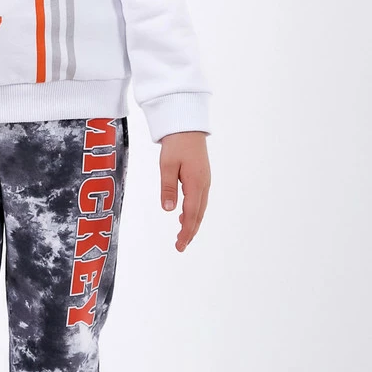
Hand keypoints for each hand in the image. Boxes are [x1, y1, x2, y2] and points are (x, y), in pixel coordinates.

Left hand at [159, 132, 210, 251]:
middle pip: (198, 214)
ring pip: (200, 208)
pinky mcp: (202, 177)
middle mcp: (204, 184)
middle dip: (190, 231)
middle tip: (180, 246)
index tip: (179, 245)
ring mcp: (205, 180)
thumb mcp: (167, 165)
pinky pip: (200, 199)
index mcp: (196, 183)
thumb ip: (168, 188)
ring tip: (182, 235)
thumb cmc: (176, 143)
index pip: (192, 214)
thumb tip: (168, 210)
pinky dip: (194, 211)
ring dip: (192, 222)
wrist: (187, 125)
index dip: (186, 231)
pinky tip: (184, 215)